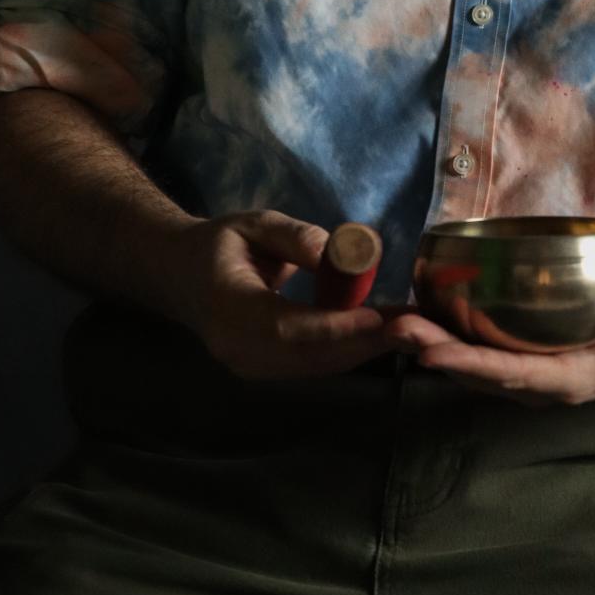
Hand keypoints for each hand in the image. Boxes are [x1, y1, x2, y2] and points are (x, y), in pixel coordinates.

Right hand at [165, 211, 397, 381]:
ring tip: (409, 330)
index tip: (377, 318)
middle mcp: (236, 347)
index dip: (333, 326)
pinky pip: (312, 366)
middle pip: (306, 355)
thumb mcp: (252, 223)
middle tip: (412, 326)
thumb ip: (292, 236)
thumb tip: (333, 252)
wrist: (182, 276)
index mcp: (226, 305)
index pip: (284, 325)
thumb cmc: (220, 244)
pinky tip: (381, 336)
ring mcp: (249, 366)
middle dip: (362, 344)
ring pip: (315, 366)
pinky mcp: (265, 371)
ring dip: (362, 351)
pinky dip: (349, 352)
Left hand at [383, 275, 594, 407]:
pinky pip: (476, 353)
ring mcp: (526, 376)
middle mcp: (540, 384)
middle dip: (437, 352)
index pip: (516, 374)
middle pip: (480, 373)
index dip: (474, 364)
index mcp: (572, 379)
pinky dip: (445, 338)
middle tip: (398, 327)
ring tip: (393, 321)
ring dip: (432, 346)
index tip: (435, 352)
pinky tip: (418, 315)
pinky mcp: (519, 359)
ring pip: (471, 366)